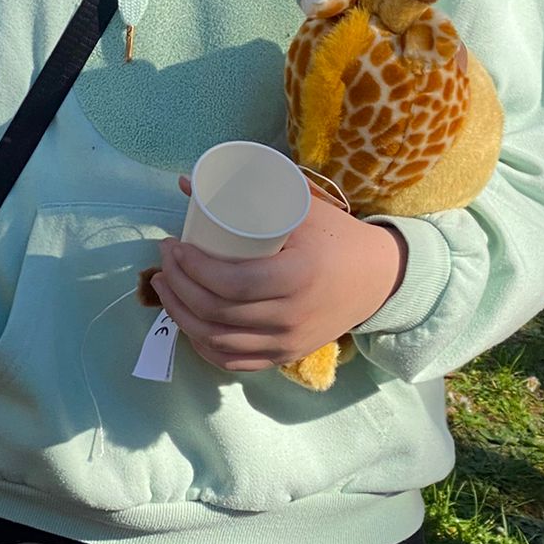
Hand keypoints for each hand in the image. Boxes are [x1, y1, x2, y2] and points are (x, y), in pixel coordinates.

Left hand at [149, 183, 405, 372]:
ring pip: (218, 341)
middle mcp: (290, 317)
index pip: (230, 283)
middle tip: (164, 261)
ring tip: (166, 287)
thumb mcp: (301, 207)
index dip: (193, 268)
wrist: (379, 279)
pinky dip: (203, 345)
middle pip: (217, 313)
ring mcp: (287, 343)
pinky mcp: (285, 356)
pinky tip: (188, 322)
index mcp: (296, 277)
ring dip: (182, 315)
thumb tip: (187, 182)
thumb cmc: (338, 237)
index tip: (174, 245)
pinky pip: (234, 361)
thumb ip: (250, 191)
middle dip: (179, 287)